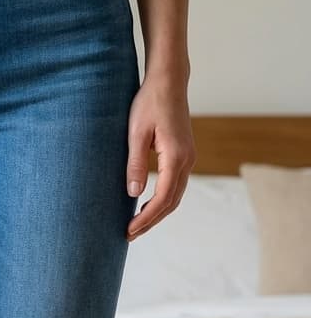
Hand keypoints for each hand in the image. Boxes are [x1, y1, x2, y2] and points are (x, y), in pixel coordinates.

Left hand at [124, 73, 195, 240]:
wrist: (168, 81)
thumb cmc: (149, 102)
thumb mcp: (136, 133)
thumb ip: (135, 164)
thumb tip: (133, 194)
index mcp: (176, 157)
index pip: (162, 198)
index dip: (145, 218)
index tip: (129, 230)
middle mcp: (187, 161)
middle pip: (171, 203)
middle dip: (151, 221)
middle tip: (128, 235)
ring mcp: (189, 158)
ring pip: (175, 196)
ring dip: (157, 213)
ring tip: (136, 226)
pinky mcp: (184, 155)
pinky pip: (175, 185)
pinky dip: (162, 201)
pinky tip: (147, 206)